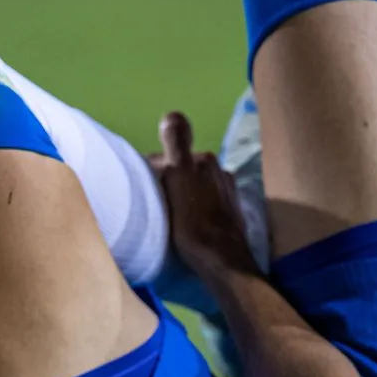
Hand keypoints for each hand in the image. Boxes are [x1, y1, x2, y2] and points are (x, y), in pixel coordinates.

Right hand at [150, 111, 258, 275]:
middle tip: (155, 206)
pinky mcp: (232, 216)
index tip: (144, 190)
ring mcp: (229, 194)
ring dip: (182, 197)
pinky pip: (206, 206)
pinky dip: (196, 210)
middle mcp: (220, 172)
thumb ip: (176, 143)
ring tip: (171, 218)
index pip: (170, 158)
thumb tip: (172, 113)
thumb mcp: (178, 178)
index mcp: (205, 160)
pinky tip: (189, 226)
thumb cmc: (194, 224)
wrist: (222, 263)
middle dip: (169, 182)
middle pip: (184, 172)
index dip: (153, 171)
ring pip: (195, 189)